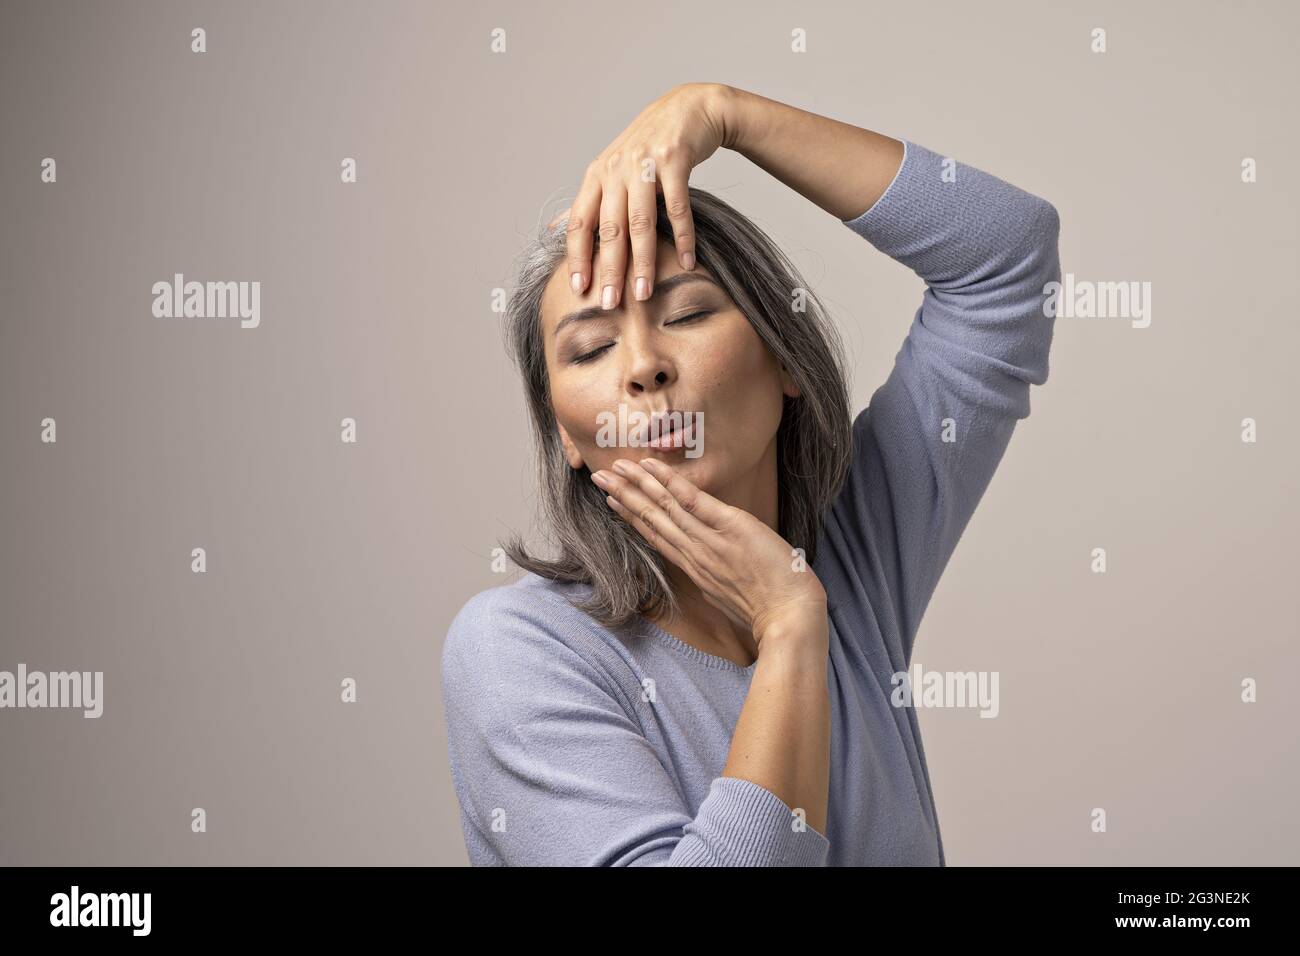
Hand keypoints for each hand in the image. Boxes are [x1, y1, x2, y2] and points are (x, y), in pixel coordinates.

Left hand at [562, 82, 736, 309]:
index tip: (580, 289)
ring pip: (641, 222)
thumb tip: (555, 229)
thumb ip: (588, 201)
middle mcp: (616, 169)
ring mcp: (645, 164)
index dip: (577, 257)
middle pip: (609, 228)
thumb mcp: (612, 168)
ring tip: (644, 293)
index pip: (580, 222)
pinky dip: (683, 237)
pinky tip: (686, 262)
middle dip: (609, 270)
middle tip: (610, 304)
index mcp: (597, 175)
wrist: (690, 108)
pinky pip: (678, 207)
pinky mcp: (675, 160)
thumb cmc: (649, 147)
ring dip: (643, 261)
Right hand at [590, 457, 827, 651]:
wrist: (789, 618)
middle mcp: (694, 554)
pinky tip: (649, 467)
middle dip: (624, 497)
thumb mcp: (732, 595)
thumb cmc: (770, 610)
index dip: (632, 517)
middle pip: (651, 520)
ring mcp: (708, 540)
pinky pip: (691, 500)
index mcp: (696, 569)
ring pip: (664, 507)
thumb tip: (710, 565)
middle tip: (599, 477)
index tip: (613, 501)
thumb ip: (716, 575)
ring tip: (615, 467)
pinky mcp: (729, 527)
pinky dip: (668, 481)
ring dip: (637, 485)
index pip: (656, 537)